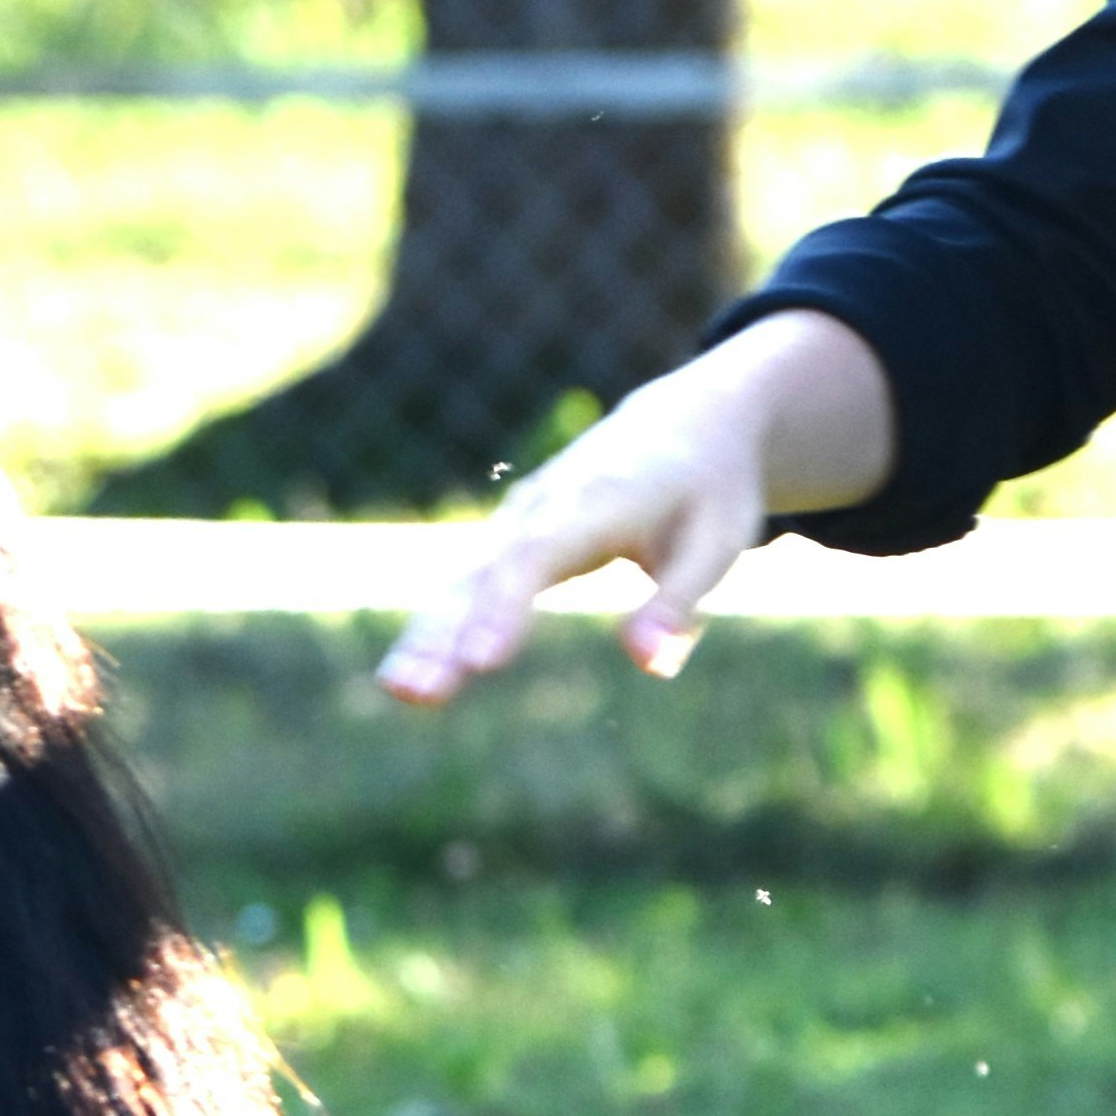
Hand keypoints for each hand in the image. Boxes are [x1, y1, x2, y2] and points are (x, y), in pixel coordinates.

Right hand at [379, 310, 896, 699]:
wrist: (686, 422)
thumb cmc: (709, 489)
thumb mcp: (717, 544)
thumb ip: (679, 603)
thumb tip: (649, 665)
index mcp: (597, 499)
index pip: (537, 557)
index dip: (504, 609)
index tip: (479, 662)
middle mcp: (545, 504)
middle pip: (485, 573)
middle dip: (447, 634)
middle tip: (414, 692)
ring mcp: (522, 518)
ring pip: (465, 580)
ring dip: (429, 637)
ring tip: (399, 692)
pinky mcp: (513, 538)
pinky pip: (469, 585)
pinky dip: (440, 627)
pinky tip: (415, 678)